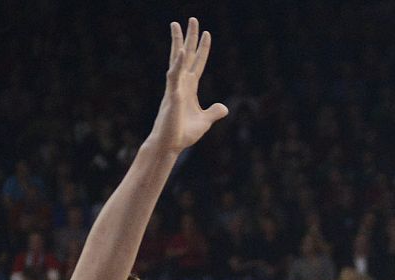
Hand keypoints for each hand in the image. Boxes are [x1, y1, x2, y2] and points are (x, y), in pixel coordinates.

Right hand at [148, 19, 227, 155]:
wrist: (170, 145)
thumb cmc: (182, 134)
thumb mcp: (204, 122)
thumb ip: (213, 112)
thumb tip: (225, 108)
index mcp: (190, 88)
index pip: (198, 64)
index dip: (202, 49)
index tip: (207, 33)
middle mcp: (181, 84)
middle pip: (186, 55)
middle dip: (190, 37)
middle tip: (193, 19)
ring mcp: (175, 88)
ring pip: (177, 60)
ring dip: (178, 42)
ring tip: (177, 24)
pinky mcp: (172, 96)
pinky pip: (174, 76)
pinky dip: (178, 64)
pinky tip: (182, 52)